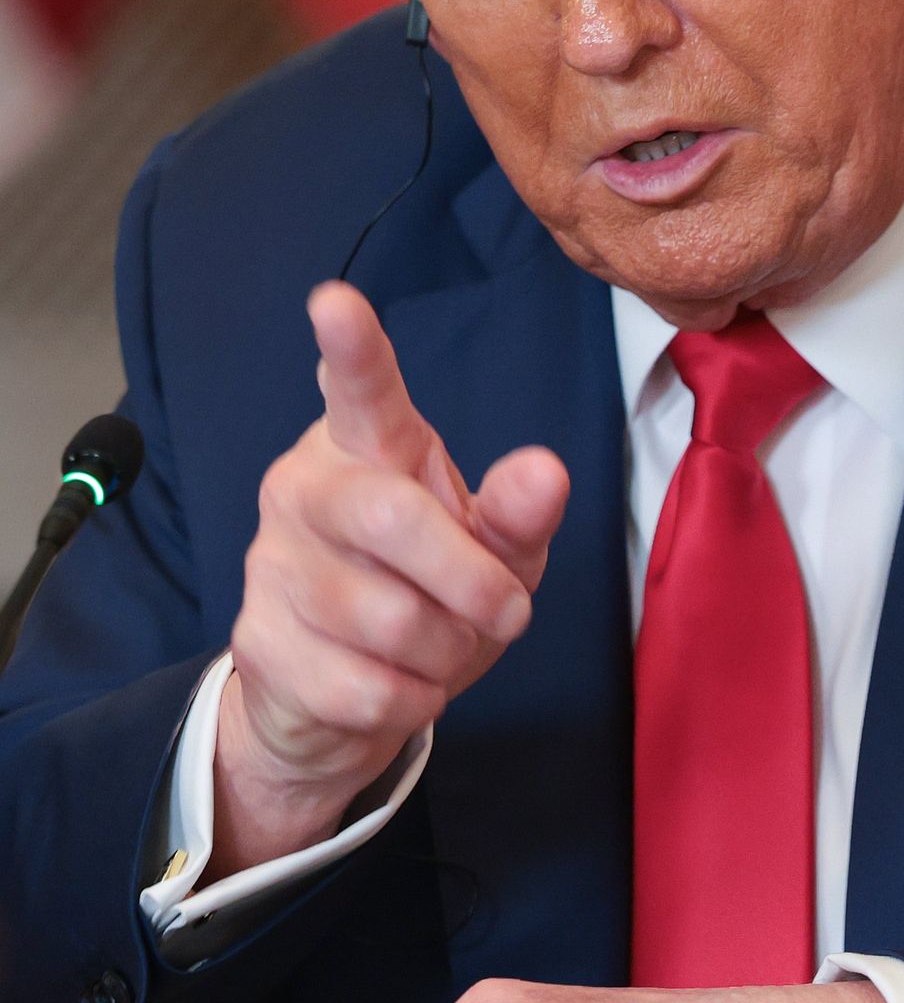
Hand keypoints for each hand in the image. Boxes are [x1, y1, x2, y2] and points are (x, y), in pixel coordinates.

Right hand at [211, 281, 569, 877]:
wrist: (346, 695)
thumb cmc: (430, 593)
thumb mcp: (494, 550)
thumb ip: (518, 511)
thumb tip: (547, 471)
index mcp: (367, 445)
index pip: (361, 389)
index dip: (352, 349)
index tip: (335, 301)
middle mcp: (305, 489)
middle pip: (392, 517)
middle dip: (471, 579)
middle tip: (510, 612)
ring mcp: (271, 564)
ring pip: (388, 618)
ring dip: (446, 651)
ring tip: (442, 647)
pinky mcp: (258, 642)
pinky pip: (365, 686)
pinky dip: (411, 701)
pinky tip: (401, 686)